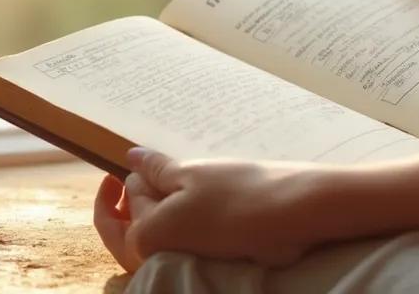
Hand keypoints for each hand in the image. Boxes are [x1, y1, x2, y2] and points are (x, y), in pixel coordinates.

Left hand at [92, 148, 331, 269]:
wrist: (290, 215)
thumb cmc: (236, 191)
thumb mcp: (190, 172)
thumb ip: (155, 169)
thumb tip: (132, 159)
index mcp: (145, 237)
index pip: (128, 200)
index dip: (131, 175)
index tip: (139, 159)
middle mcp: (159, 256)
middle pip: (131, 226)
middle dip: (135, 197)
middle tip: (148, 170)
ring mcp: (184, 259)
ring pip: (157, 233)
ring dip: (158, 206)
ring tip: (176, 180)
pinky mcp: (207, 257)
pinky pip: (179, 239)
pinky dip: (178, 217)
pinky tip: (195, 196)